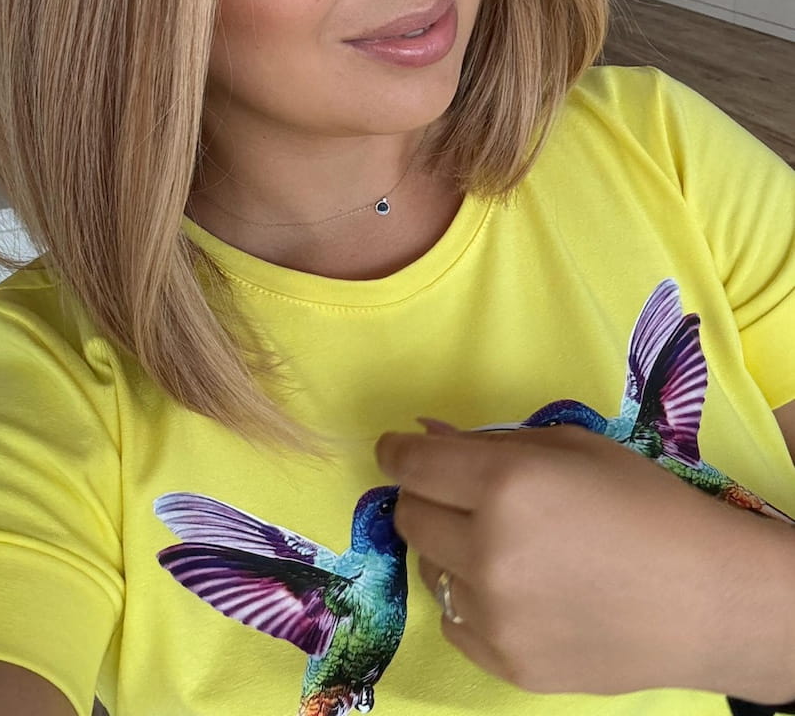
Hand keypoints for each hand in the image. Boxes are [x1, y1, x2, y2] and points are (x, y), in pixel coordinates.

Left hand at [376, 424, 794, 699]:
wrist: (706, 597)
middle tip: (460, 495)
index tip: (394, 450)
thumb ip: (491, 441)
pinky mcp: (507, 663)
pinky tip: (517, 589)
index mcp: (504, 484)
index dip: (396, 453)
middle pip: (411, 517)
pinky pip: (455, 620)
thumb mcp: (570, 446)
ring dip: (452, 549)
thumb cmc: (643, 503)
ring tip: (506, 546)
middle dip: (426, 498)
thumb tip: (427, 437)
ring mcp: (495, 615)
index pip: (413, 466)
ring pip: (430, 569)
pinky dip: (472, 599)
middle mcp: (487, 550)